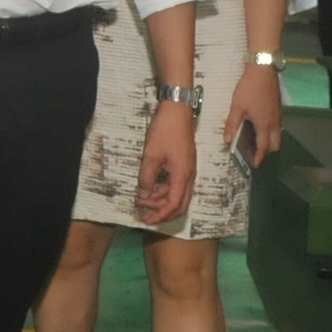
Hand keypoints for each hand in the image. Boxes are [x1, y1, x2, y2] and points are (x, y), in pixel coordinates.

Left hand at [136, 103, 197, 228]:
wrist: (177, 111)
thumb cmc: (165, 131)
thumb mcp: (151, 155)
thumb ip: (147, 177)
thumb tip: (143, 195)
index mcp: (183, 175)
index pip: (174, 204)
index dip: (160, 215)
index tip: (147, 220)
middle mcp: (189, 176)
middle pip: (180, 204)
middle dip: (163, 212)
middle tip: (145, 215)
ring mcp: (188, 170)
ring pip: (178, 195)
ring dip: (161, 200)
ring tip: (142, 199)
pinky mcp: (184, 165)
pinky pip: (176, 185)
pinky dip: (164, 190)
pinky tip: (150, 188)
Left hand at [223, 63, 284, 170]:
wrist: (263, 70)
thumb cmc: (249, 88)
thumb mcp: (236, 107)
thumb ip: (232, 124)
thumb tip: (227, 140)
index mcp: (264, 124)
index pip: (264, 147)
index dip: (259, 157)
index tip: (254, 163)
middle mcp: (274, 122)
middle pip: (275, 144)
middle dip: (267, 150)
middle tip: (255, 151)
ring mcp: (279, 114)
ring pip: (278, 134)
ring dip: (269, 140)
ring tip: (256, 139)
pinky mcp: (279, 107)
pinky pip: (278, 125)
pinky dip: (271, 130)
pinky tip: (260, 125)